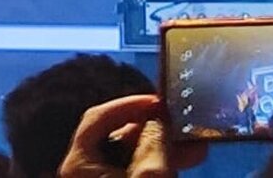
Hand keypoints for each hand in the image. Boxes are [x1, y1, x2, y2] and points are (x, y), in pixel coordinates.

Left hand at [59, 95, 207, 177]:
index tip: (156, 102)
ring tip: (193, 147)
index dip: (129, 104)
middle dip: (154, 129)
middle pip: (118, 138)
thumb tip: (159, 120)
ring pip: (131, 159)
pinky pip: (137, 173)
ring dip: (162, 149)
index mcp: (78, 164)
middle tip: (180, 122)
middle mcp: (85, 173)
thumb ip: (154, 141)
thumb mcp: (150, 174)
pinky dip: (158, 167)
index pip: (98, 117)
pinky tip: (183, 160)